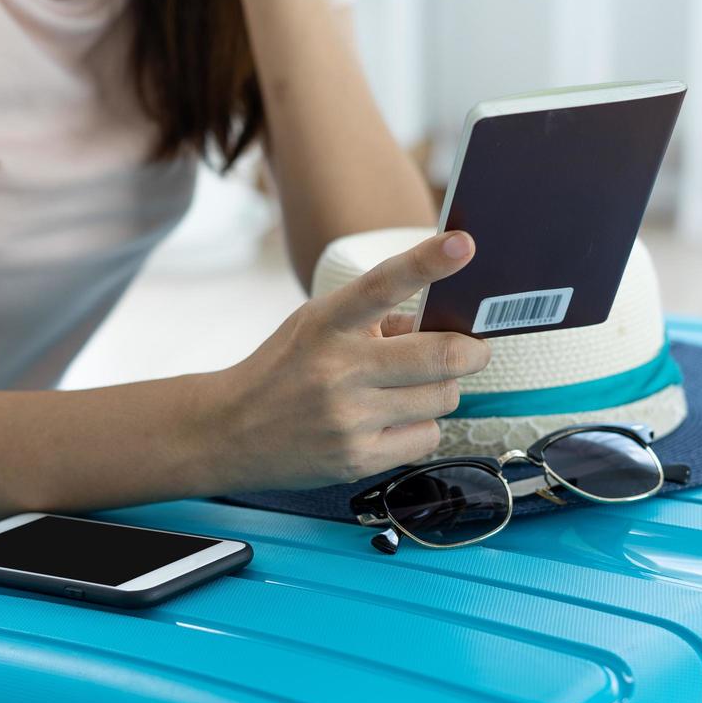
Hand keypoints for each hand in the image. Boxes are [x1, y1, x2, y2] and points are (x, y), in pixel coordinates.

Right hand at [208, 232, 492, 490]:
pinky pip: (428, 436)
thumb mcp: (317, 325)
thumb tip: (446, 324)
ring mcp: (349, 417)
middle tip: (475, 349)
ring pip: (443, 398)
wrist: (226, 431)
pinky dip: (421, 427)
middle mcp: (339, 369)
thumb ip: (378, 320)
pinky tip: (392, 422)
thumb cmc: (284, 369)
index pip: (383, 284)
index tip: (463, 244)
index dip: (428, 262)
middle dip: (472, 351)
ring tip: (412, 388)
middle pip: (440, 356)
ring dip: (440, 390)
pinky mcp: (358, 458)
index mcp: (327, 322)